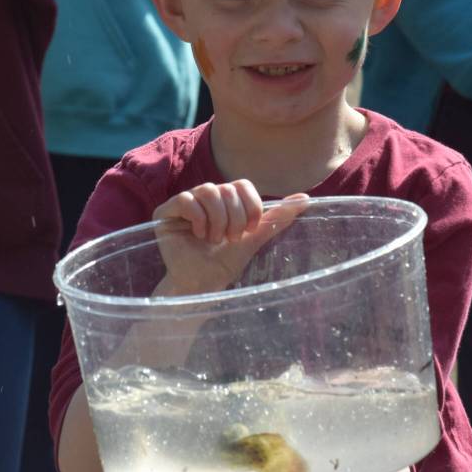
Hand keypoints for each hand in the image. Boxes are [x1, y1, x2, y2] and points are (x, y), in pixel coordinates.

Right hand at [151, 181, 308, 295]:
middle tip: (230, 240)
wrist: (201, 286)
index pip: (243, 185)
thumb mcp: (253, 240)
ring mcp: (185, 203)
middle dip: (235, 218)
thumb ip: (275, 219)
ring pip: (208, 191)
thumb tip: (306, 199)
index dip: (251, 206)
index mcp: (226, 201)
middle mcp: (206, 197)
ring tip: (214, 240)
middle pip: (227, 189)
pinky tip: (198, 235)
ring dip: (217, 220)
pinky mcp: (165, 212)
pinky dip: (198, 218)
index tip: (251, 230)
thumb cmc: (223, 264)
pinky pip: (186, 200)